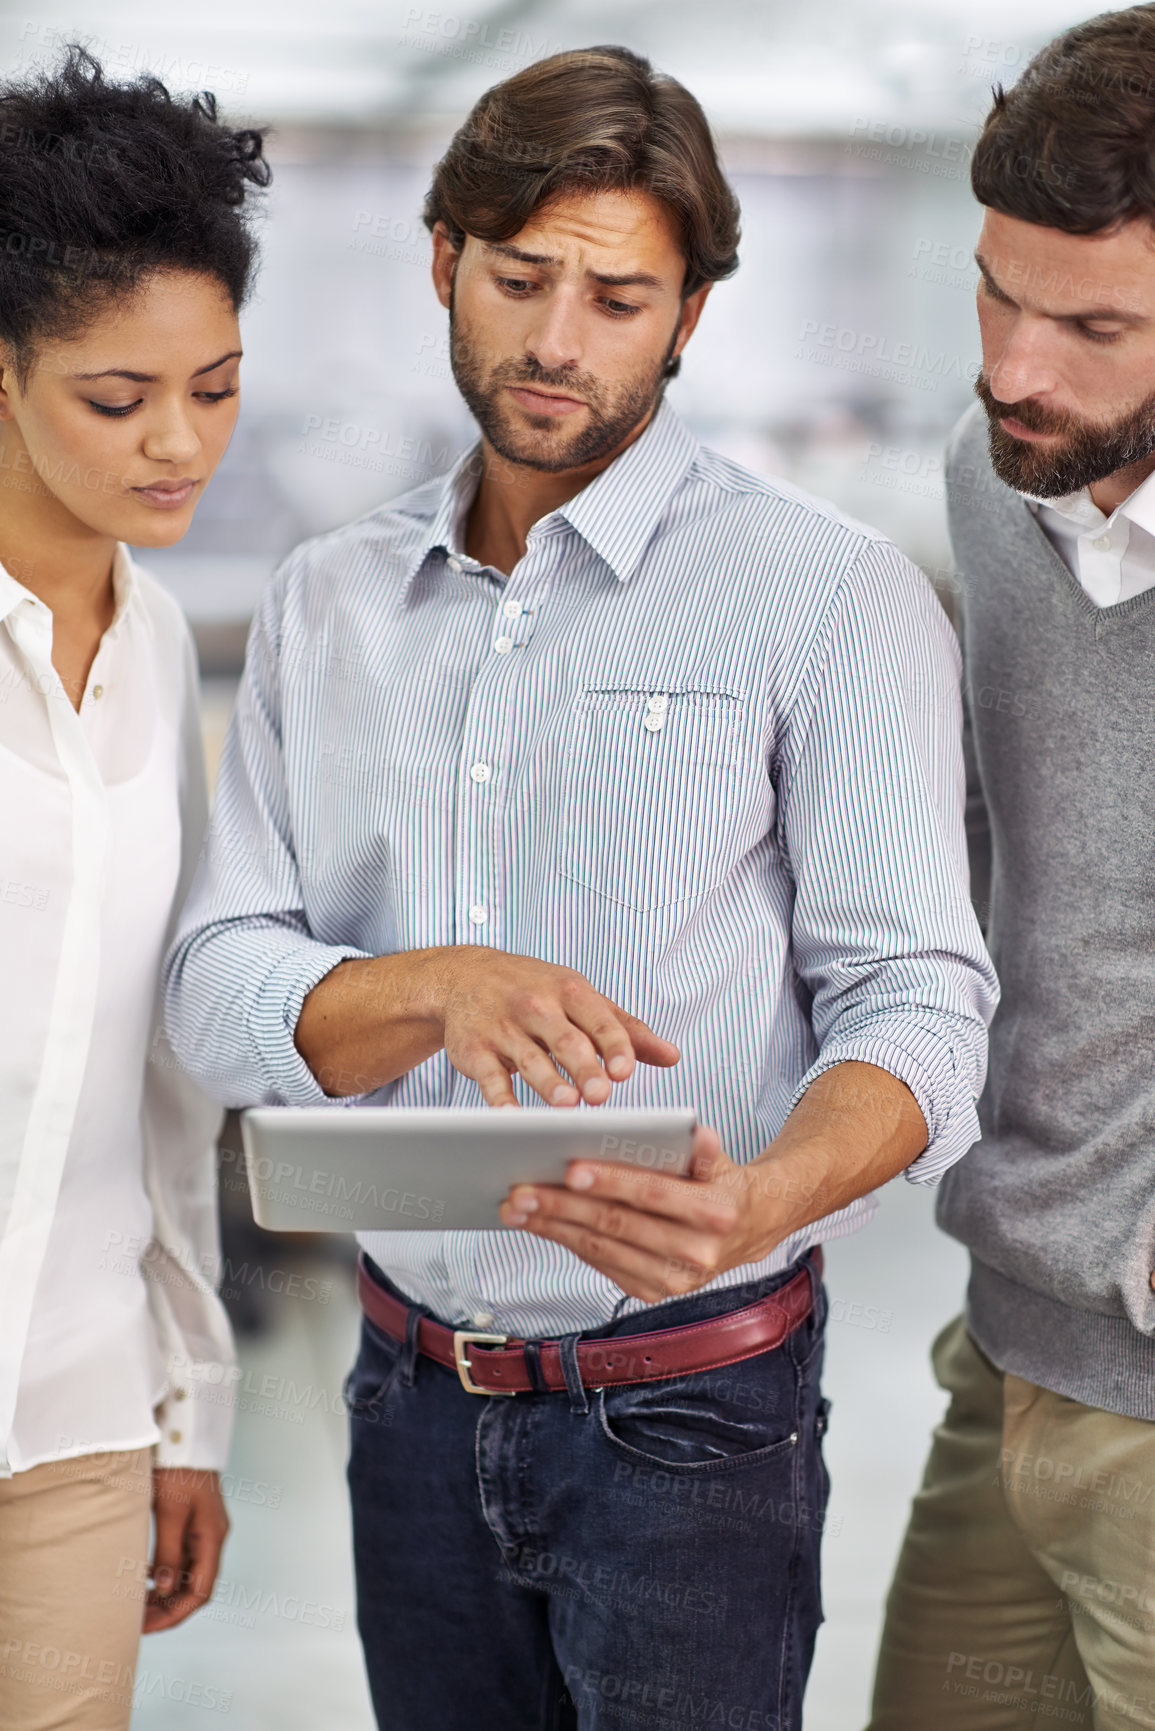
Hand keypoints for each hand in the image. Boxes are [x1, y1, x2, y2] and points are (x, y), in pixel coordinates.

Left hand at [143, 1468, 229, 1633]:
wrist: (184, 1435)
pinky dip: (167, 1573)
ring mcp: (205, 1528)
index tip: (145, 1627)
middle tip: (136, 1622)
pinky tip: (147, 1576)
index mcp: (213, 1537)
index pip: (200, 1591)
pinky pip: (184, 1557)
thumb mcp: (169, 1512)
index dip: (174, 1614)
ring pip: (189, 1573)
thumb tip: (165, 1590)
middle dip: (169, 1608)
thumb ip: (169, 1553)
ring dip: (167, 1593)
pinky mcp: (194, 1520)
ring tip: (138, 1606)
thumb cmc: (178, 1470)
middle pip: (196, 1586)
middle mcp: (213, 1536)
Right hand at [436, 951, 679, 1107]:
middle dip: (583, 1067)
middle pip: (565, 1039)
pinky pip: (489, 1077)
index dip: (613, 1044)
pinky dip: (500, 1098)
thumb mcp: (580, 998)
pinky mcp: (474, 1051)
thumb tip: (671, 1055)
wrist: (463, 976)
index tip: (625, 1070)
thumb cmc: (534, 990)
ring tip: (568, 1106)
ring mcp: (503, 1028)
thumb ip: (625, 1029)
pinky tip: (513, 1118)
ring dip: (548, 1083)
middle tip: (602, 1095)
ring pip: (529, 1059)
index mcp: (569, 991)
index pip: (598, 1018)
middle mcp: (536, 1007)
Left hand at [499, 1126, 799, 1302]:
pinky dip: (566, 1241)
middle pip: (618, 1225)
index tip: (570, 1168)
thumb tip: (698, 1134)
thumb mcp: (716, 1158)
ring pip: (601, 1248)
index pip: (654, 1193)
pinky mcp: (653, 1291)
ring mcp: (673, 1280)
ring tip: (517, 1206)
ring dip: (553, 1227)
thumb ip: (701, 1148)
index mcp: (715, 1213)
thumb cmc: (717, 1181)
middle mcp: (697, 1254)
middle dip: (564, 1206)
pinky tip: (539, 1223)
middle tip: (521, 1189)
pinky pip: (600, 1263)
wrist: (747, 1227)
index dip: (612, 1181)